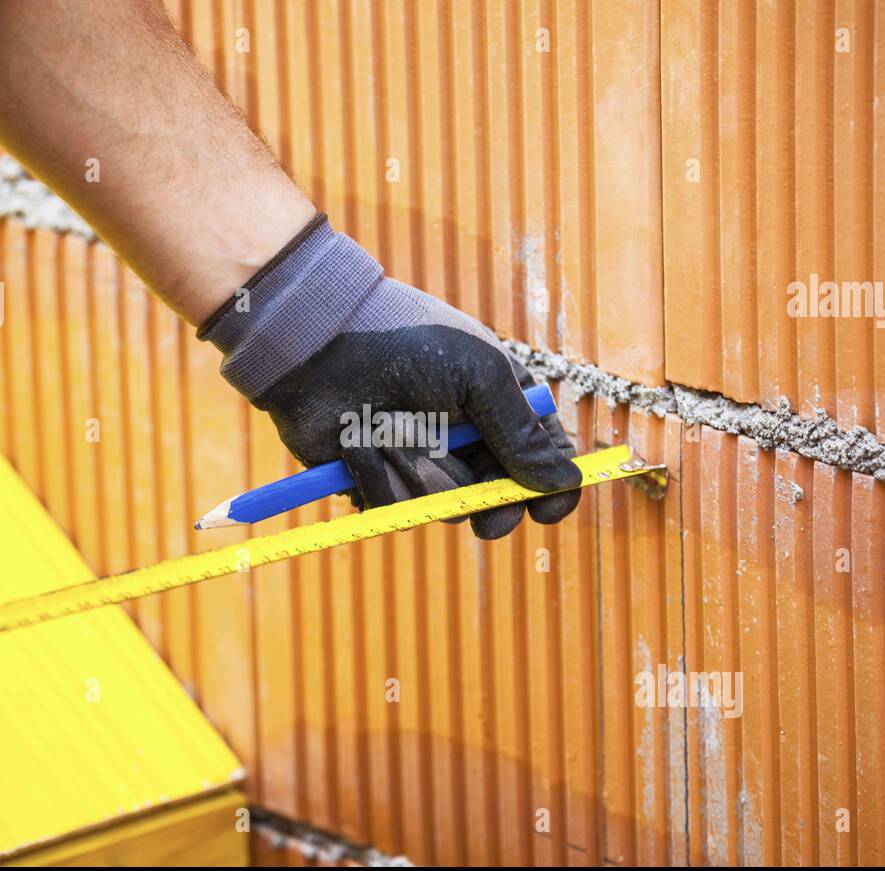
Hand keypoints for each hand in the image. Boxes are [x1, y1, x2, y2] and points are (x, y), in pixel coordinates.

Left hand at [199, 215, 581, 538]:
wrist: (319, 343)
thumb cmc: (408, 343)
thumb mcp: (481, 376)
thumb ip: (523, 433)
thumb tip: (566, 484)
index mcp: (501, 408)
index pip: (544, 462)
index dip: (552, 492)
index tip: (546, 511)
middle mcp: (466, 442)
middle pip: (498, 502)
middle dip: (487, 504)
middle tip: (486, 514)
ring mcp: (421, 465)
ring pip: (442, 507)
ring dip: (418, 469)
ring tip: (389, 423)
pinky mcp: (377, 482)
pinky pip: (393, 508)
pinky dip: (377, 474)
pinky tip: (358, 439)